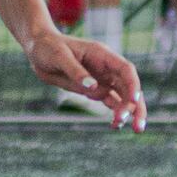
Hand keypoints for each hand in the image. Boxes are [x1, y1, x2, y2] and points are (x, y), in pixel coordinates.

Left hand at [30, 31, 145, 128]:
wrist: (38, 50)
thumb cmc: (48, 48)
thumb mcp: (60, 57)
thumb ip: (76, 71)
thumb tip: (93, 87)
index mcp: (101, 55)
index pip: (125, 69)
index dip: (133, 84)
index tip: (134, 100)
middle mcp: (106, 68)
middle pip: (129, 87)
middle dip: (136, 106)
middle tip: (139, 126)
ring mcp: (102, 79)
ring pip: (123, 97)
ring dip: (128, 112)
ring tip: (130, 129)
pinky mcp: (94, 90)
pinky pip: (111, 102)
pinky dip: (116, 113)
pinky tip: (116, 125)